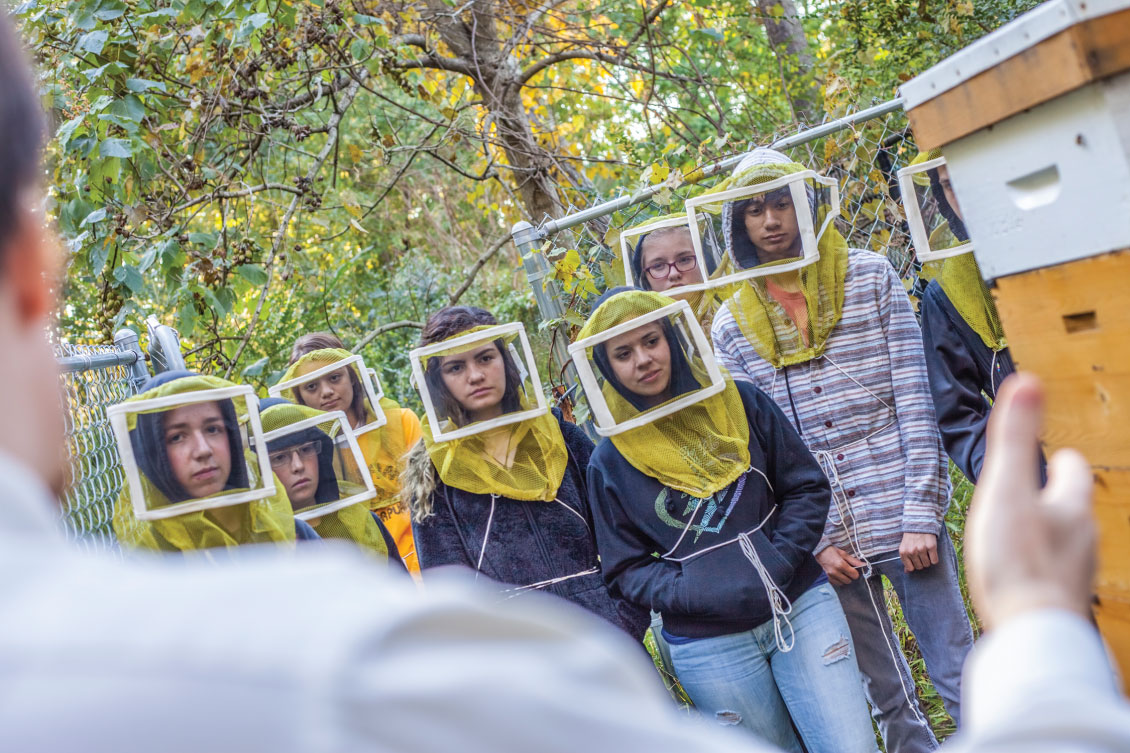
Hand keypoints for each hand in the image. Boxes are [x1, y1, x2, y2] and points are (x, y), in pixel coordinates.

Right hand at [816, 545, 864, 585]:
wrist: (820, 551)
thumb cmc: (832, 551)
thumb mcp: (844, 554)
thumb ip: (854, 561)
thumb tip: (863, 565)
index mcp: (841, 565)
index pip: (854, 575)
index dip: (855, 573)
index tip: (853, 569)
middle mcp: (836, 572)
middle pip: (848, 581)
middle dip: (849, 576)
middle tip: (847, 570)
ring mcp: (830, 576)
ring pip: (842, 583)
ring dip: (844, 579)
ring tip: (842, 572)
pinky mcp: (827, 577)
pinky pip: (836, 583)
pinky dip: (838, 580)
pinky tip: (838, 575)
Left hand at [899, 532, 938, 571]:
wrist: (919, 524)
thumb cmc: (911, 538)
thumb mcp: (904, 547)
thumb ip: (905, 559)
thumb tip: (906, 572)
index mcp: (903, 552)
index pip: (910, 568)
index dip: (914, 565)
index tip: (916, 560)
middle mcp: (912, 551)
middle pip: (920, 567)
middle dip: (921, 562)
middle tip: (921, 554)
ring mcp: (921, 549)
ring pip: (927, 564)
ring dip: (928, 560)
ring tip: (926, 552)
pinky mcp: (931, 547)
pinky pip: (935, 561)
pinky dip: (934, 558)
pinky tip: (931, 552)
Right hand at [966, 373, 1095, 630]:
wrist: (1033, 634)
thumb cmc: (1016, 560)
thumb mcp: (1007, 489)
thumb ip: (1013, 438)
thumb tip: (1028, 380)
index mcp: (1072, 505)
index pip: (1073, 469)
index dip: (1058, 459)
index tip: (1045, 456)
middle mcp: (1084, 537)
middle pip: (1073, 506)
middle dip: (1052, 496)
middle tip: (1026, 493)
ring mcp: (1076, 571)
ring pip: (1066, 541)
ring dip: (1046, 534)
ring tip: (1019, 535)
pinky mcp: (1062, 600)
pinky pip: (1054, 573)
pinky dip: (1040, 566)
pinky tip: (1021, 576)